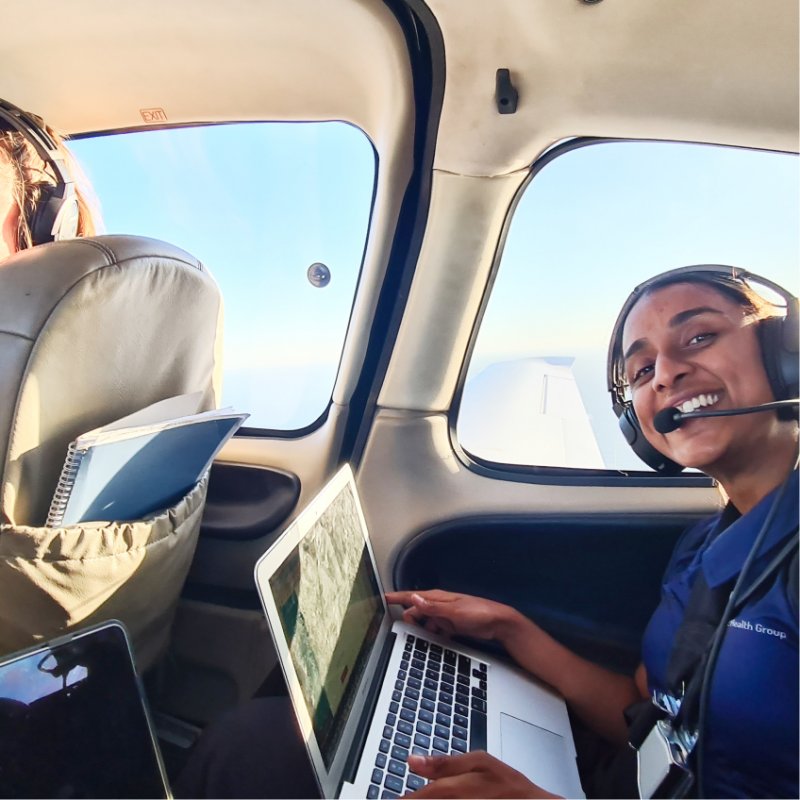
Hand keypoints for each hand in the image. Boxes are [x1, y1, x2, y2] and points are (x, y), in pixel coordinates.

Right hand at [385, 589, 518, 641]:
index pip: (413, 596)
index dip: (398, 597)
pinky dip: (431, 635)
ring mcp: (445, 616)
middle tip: (403, 627)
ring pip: (425, 622)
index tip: (384, 597)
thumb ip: (433, 607)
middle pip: (416, 610)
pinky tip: (431, 640)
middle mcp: (439, 605)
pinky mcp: (451, 625)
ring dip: (420, 628)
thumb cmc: (479, 612)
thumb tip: (414, 599)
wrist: (499, 623)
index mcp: (438, 598)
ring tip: (416, 637)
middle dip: (408, 618)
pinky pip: (435, 630)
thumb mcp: (454, 611)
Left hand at [406, 752, 560, 798]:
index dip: (404, 799)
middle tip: (413, 795)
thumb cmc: (509, 787)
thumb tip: (412, 760)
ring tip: (427, 797)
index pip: (415, 799)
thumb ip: (444, 763)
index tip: (397, 797)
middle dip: (415, 799)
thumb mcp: (480, 763)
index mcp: (453, 791)